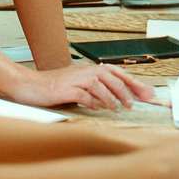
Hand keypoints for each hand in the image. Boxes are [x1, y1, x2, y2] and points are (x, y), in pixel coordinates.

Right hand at [7, 62, 155, 109]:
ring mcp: (77, 79)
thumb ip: (97, 90)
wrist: (30, 85)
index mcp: (91, 69)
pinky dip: (94, 102)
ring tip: (120, 108)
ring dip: (114, 98)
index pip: (119, 74)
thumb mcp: (79, 85)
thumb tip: (117, 99)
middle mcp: (87, 71)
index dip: (135, 83)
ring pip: (103, 85)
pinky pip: (85, 95)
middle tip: (136, 104)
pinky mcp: (67, 89)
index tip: (148, 94)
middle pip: (114, 78)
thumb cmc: (55, 87)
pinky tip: (99, 109)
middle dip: (129, 91)